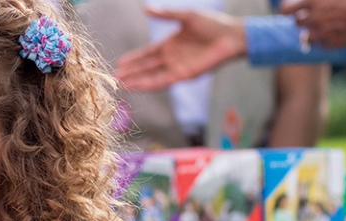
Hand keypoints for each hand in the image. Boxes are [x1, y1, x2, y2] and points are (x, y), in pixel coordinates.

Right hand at [113, 7, 247, 91]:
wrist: (232, 36)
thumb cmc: (212, 24)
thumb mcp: (186, 16)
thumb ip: (166, 14)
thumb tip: (146, 9)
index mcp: (170, 44)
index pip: (147, 54)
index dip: (133, 58)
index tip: (119, 63)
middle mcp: (172, 58)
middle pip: (146, 67)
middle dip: (131, 72)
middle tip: (113, 78)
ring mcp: (178, 67)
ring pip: (153, 76)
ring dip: (137, 81)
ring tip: (122, 85)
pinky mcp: (186, 74)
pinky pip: (165, 81)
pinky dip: (151, 84)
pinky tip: (138, 86)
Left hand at [282, 0, 345, 48]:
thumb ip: (315, 0)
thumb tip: (308, 2)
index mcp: (313, 1)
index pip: (286, 10)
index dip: (288, 11)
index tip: (291, 11)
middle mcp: (314, 18)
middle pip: (297, 23)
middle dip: (303, 20)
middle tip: (312, 17)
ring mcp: (321, 33)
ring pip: (307, 36)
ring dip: (313, 31)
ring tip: (326, 25)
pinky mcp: (330, 44)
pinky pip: (320, 44)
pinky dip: (324, 40)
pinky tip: (335, 33)